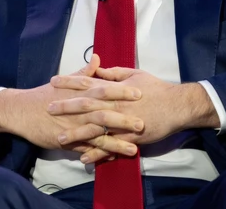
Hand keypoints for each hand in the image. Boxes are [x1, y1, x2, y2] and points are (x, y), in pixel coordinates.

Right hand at [0, 55, 144, 158]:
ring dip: (116, 142)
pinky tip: (113, 158)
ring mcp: (73, 126)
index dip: (122, 91)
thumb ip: (84, 71)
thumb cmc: (45, 94)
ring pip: (98, 134)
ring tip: (134, 148)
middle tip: (143, 122)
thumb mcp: (65, 81)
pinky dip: (100, 154)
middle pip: (105, 113)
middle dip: (124, 119)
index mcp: (80, 92)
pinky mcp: (67, 141)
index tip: (139, 92)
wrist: (22, 111)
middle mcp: (78, 109)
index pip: (104, 89)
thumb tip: (97, 57)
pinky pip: (86, 149)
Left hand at [48, 62, 218, 162]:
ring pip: (95, 128)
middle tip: (49, 108)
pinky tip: (84, 158)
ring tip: (60, 138)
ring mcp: (122, 121)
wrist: (176, 105)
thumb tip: (98, 68)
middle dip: (66, 106)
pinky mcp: (130, 136)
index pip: (88, 82)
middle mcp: (115, 104)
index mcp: (115, 88)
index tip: (54, 80)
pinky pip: (111, 146)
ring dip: (77, 134)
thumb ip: (114, 73)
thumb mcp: (135, 74)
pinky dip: (98, 153)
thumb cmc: (156, 88)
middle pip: (86, 105)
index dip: (70, 81)